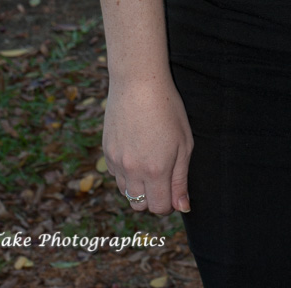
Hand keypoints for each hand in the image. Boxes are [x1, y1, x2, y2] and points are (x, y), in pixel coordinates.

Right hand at [103, 73, 193, 214]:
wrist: (138, 82)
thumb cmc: (168, 109)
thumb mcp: (184, 143)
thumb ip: (181, 179)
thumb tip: (182, 206)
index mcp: (156, 171)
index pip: (160, 207)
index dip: (169, 203)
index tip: (173, 191)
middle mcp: (133, 171)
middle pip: (140, 205)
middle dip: (153, 198)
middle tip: (162, 178)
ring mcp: (117, 162)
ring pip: (126, 192)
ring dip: (138, 187)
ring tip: (149, 163)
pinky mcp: (107, 152)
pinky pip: (116, 175)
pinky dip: (126, 173)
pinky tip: (136, 152)